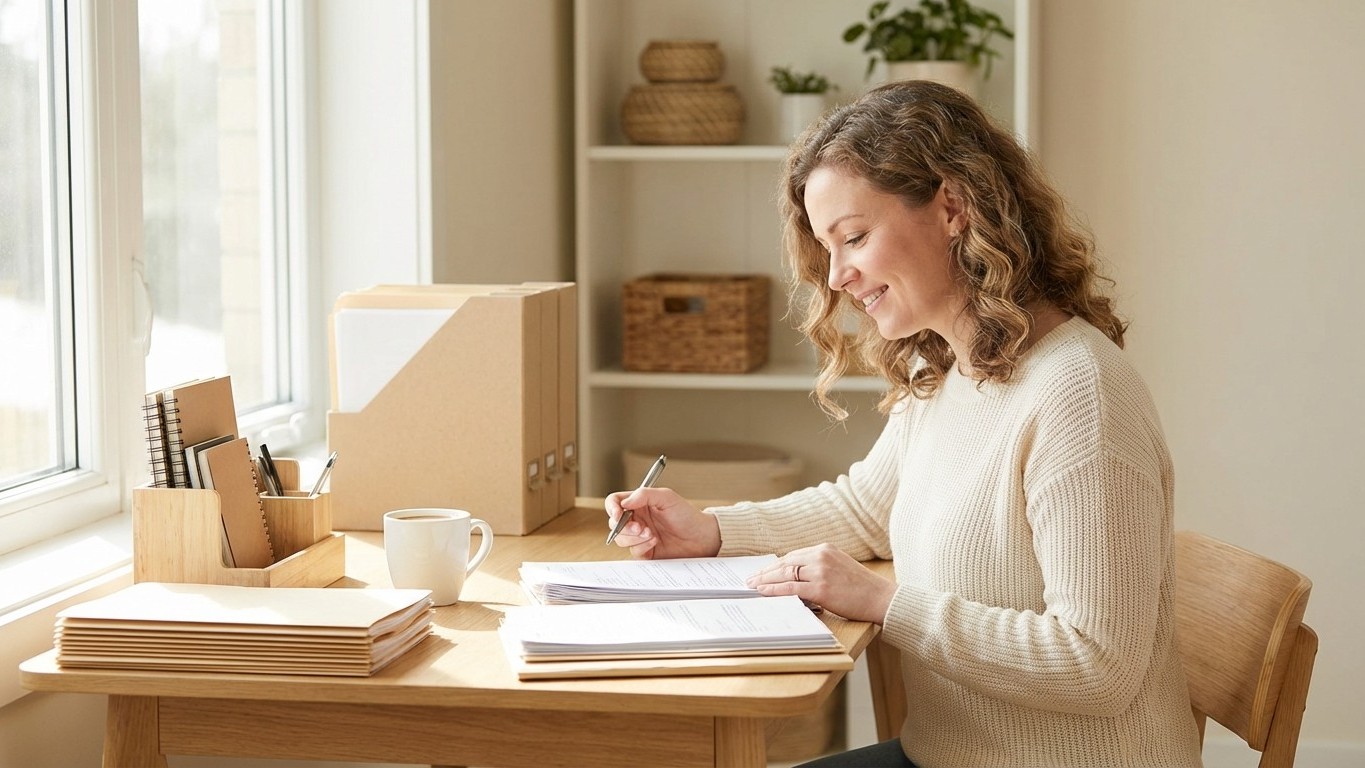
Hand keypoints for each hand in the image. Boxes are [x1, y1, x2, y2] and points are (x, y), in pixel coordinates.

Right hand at [605, 488, 720, 559]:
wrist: (701, 537)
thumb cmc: (687, 515)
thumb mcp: (667, 497)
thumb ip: (644, 495)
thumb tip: (624, 502)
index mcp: (639, 503)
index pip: (615, 502)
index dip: (612, 508)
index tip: (618, 514)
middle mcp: (637, 519)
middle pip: (614, 523)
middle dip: (623, 527)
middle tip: (640, 527)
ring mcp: (640, 536)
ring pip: (621, 539)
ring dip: (634, 537)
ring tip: (651, 534)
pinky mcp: (645, 551)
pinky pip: (633, 551)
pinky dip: (642, 546)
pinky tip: (655, 542)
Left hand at [745, 543, 895, 623]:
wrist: (881, 598)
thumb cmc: (862, 588)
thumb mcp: (840, 567)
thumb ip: (819, 568)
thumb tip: (795, 578)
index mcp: (825, 549)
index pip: (793, 556)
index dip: (776, 564)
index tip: (764, 571)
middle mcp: (821, 556)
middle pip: (786, 562)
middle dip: (766, 571)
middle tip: (751, 578)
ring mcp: (820, 572)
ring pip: (785, 574)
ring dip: (766, 580)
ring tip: (753, 586)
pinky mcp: (821, 589)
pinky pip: (791, 588)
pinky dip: (774, 590)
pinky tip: (763, 592)